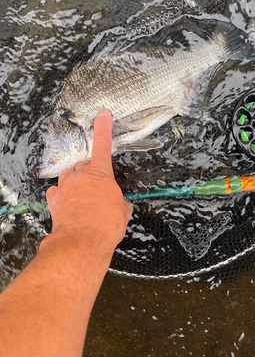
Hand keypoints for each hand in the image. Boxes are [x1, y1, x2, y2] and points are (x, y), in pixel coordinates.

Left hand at [46, 110, 131, 251]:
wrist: (83, 241)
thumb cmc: (105, 226)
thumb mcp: (122, 212)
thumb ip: (119, 202)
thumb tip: (119, 205)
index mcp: (101, 174)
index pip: (103, 145)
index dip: (103, 128)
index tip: (102, 115)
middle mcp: (81, 176)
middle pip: (83, 166)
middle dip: (89, 175)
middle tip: (97, 192)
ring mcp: (65, 187)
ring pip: (69, 177)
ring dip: (75, 184)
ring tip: (82, 200)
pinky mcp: (55, 200)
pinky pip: (56, 192)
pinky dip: (62, 196)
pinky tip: (68, 206)